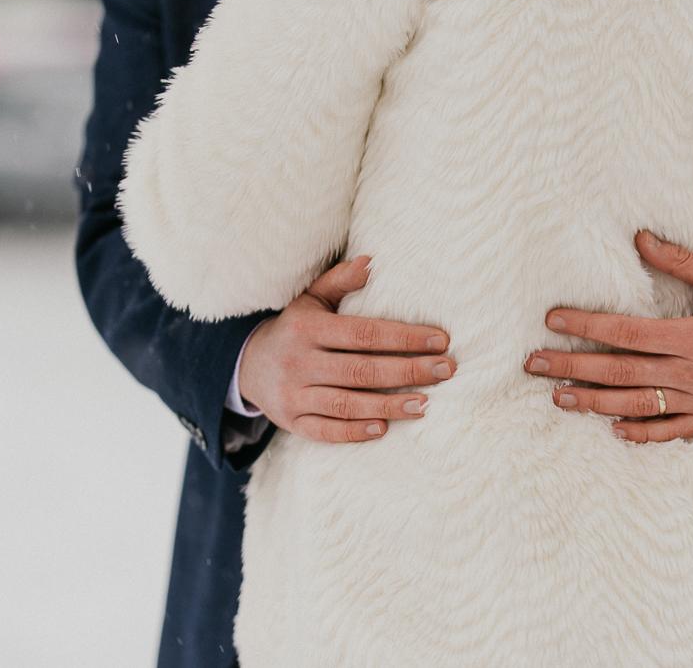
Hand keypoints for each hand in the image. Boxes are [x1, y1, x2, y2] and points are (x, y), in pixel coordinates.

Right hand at [239, 256, 454, 442]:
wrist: (246, 364)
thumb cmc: (294, 328)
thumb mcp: (310, 300)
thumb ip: (339, 281)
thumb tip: (370, 261)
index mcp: (308, 328)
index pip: (364, 333)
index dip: (404, 337)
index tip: (441, 340)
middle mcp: (300, 362)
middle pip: (361, 370)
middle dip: (408, 371)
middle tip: (446, 370)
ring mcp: (294, 395)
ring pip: (346, 404)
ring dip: (389, 405)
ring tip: (426, 403)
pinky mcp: (292, 422)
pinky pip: (325, 431)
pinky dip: (354, 431)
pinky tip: (384, 428)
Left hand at [524, 230, 692, 442]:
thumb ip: (683, 263)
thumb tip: (640, 239)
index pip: (626, 333)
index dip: (586, 327)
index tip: (552, 321)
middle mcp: (692, 373)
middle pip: (620, 372)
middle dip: (572, 368)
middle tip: (533, 364)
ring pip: (635, 405)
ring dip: (592, 403)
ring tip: (557, 397)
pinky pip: (669, 432)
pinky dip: (640, 432)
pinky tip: (611, 428)